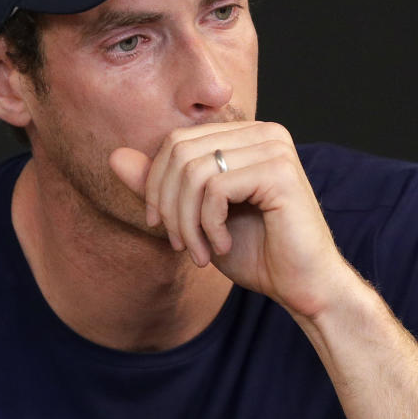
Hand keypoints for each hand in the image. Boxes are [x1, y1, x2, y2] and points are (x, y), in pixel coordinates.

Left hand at [109, 121, 354, 316]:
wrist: (303, 286)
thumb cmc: (256, 251)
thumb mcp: (194, 217)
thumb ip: (160, 187)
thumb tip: (114, 156)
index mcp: (245, 135)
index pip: (177, 141)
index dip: (156, 184)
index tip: (163, 228)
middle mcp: (263, 132)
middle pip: (179, 151)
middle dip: (168, 204)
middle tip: (178, 244)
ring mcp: (274, 147)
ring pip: (194, 171)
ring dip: (186, 221)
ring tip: (198, 252)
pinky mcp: (279, 171)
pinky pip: (216, 189)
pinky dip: (208, 225)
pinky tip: (221, 245)